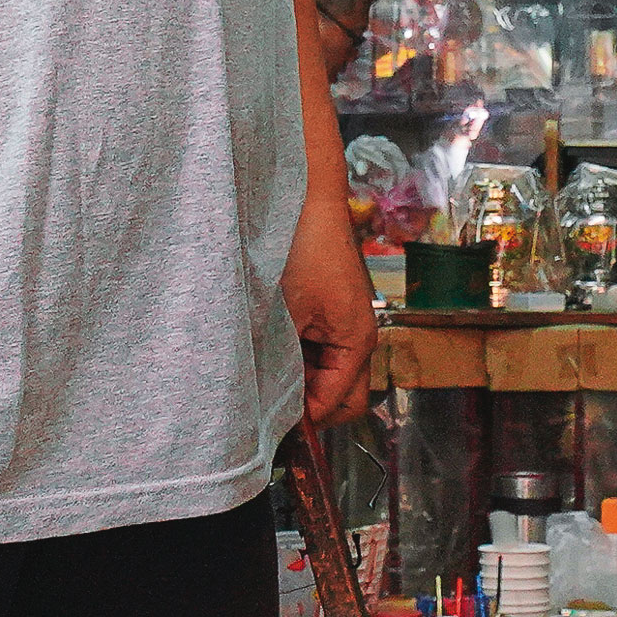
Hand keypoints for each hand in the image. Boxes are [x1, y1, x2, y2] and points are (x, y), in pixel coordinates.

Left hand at [284, 185, 380, 427]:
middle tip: (264, 402)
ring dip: (296, 378)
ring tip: (260, 367)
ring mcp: (342, 323)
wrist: (305, 195)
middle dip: (305, 404)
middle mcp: (356, 336)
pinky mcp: (326, 310)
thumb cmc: (302, 246)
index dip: (303, 417)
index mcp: (357, 341)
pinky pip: (316, 348)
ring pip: (323, 374)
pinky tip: (265, 342)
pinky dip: (293, 355)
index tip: (266, 420)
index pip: (336, 405)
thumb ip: (282, 364)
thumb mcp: (285, 313)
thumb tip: (267, 405)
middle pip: (338, 396)